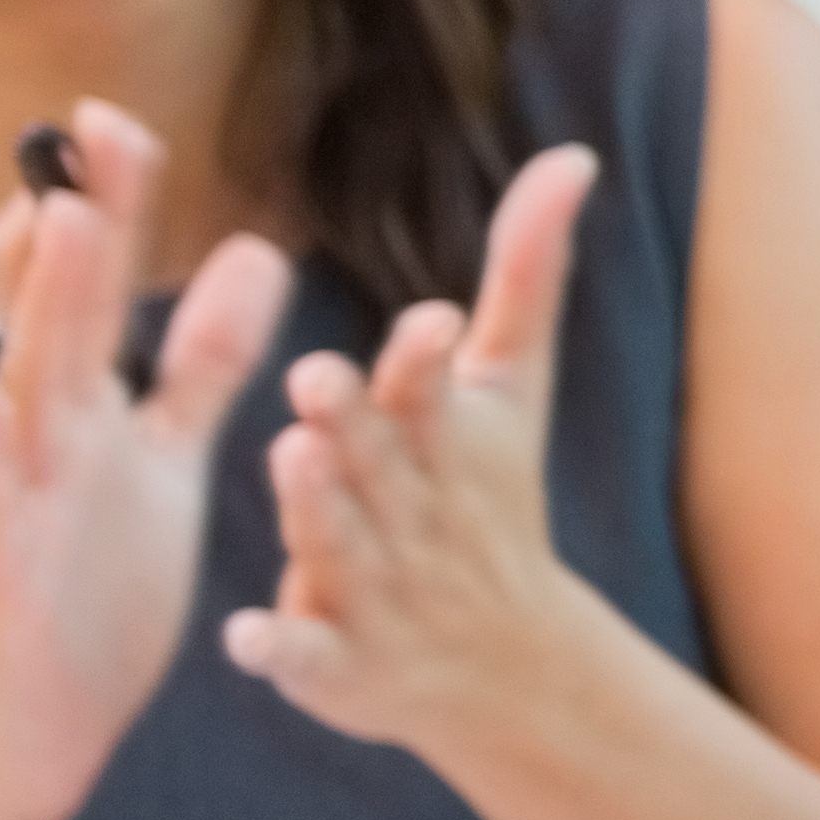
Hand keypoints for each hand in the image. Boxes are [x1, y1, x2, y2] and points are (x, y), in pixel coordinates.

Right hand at [0, 100, 291, 819]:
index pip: (93, 282)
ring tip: (62, 218)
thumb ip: (202, 362)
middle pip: (59, 303)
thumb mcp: (168, 454)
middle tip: (99, 124)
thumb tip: (251, 258)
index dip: (108, 202)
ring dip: (42, 299)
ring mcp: (18, 491)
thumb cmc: (102, 578)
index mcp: (88, 404)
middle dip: (81, 217)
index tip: (124, 121)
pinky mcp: (5, 561)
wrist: (44, 714)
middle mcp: (45, 430)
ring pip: (25, 379)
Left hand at [224, 149, 624, 754]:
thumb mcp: (513, 387)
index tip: (426, 325)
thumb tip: (573, 156)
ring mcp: (378, 589)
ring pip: (339, 546)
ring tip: (289, 460)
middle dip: (353, 424)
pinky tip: (246, 639)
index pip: (435, 393)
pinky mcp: (339, 663)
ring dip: (317, 510)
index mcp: (445, 441)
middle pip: (379, 462)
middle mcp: (413, 511)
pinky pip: (307, 658)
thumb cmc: (492, 495)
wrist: (509, 663)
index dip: (426, 365)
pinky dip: (280, 652)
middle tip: (316, 380)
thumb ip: (524, 273)